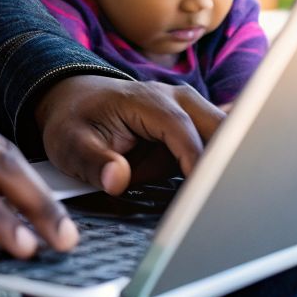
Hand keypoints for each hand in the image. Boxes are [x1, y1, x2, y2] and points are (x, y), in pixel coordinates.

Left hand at [34, 76, 225, 195]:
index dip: (195, 158)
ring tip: (218, 196)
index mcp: (147, 101)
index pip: (181, 128)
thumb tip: (118, 179)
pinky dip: (214, 167)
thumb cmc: (74, 120)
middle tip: (225, 195)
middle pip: (218, 125)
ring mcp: (188, 113)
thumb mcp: (70, 144)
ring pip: (222, 137)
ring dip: (220, 164)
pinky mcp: (191, 130)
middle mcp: (176, 100)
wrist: (75, 101)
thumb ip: (93, 163)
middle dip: (226, 157)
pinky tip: (213, 189)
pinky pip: (213, 148)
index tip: (203, 188)